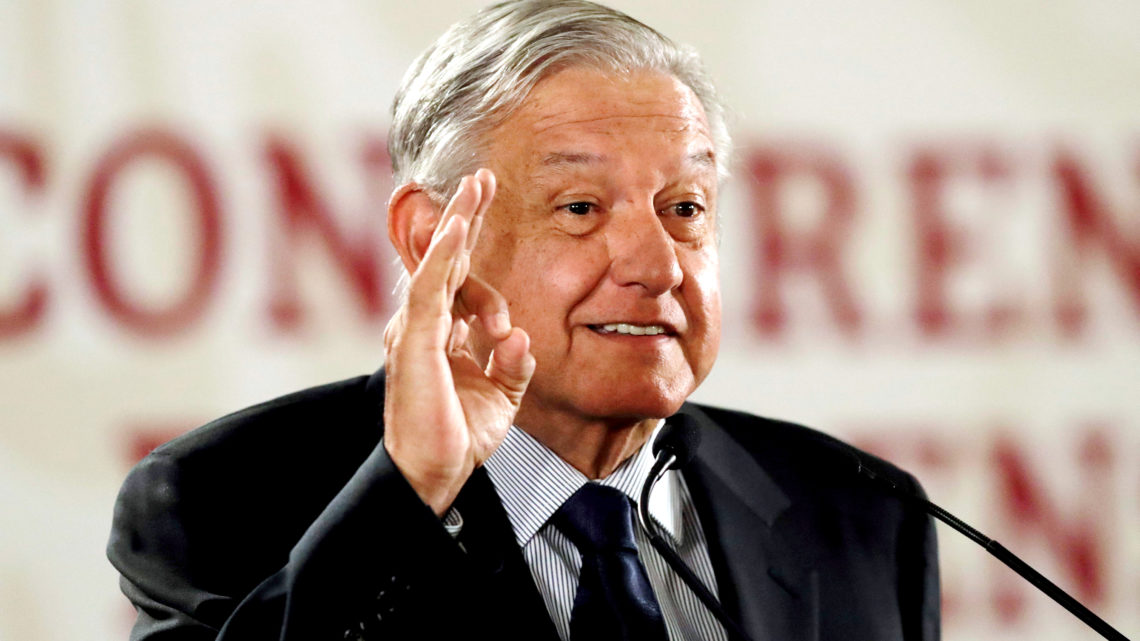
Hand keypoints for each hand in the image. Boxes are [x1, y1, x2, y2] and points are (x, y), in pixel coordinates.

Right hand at [382, 169, 534, 515]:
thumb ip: (513, 363)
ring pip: (436, 264)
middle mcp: (424, 325)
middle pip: (444, 259)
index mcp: (442, 334)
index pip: (458, 277)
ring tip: (477, 188)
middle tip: (483, 178)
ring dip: (457, 222)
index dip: (471, 239)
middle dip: (464, 216)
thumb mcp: (501, 395)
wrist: (434, 474)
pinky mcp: (416, 342)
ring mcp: (415, 330)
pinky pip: (431, 289)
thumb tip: (520, 337)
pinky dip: (444, 256)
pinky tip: (458, 227)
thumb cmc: (458, 437)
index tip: (487, 202)